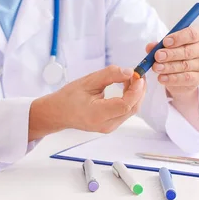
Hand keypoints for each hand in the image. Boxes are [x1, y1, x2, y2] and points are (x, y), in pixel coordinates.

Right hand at [29, 65, 145, 139]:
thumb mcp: (88, 81)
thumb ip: (109, 75)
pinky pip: (126, 112)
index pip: (125, 105)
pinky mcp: (111, 125)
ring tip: (131, 79)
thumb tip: (129, 72)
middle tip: (138, 74)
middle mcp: (105, 125)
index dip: (135, 90)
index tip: (137, 75)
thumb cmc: (69, 97)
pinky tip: (126, 88)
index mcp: (97, 115)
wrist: (59, 113)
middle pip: (132, 108)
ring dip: (135, 94)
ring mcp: (109, 127)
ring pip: (131, 110)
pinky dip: (130, 99)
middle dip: (139, 91)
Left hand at [147, 26, 198, 98]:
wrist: (181, 75)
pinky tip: (161, 78)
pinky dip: (172, 79)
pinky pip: (185, 78)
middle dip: (170, 54)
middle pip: (187, 51)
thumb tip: (150, 47)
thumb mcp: (166, 48)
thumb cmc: (175, 55)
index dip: (178, 38)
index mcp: (198, 36)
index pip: (192, 34)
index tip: (165, 42)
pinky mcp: (198, 78)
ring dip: (168, 67)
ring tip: (156, 67)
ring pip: (185, 66)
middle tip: (157, 56)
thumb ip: (159, 46)